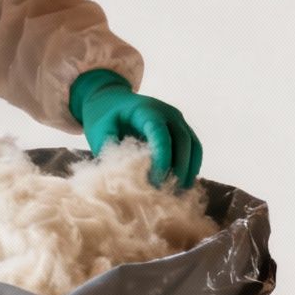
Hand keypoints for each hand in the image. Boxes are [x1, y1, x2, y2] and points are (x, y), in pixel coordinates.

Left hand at [70, 70, 202, 187]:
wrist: (112, 100)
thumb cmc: (104, 118)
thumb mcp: (100, 132)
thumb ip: (111, 152)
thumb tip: (123, 178)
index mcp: (146, 110)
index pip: (161, 134)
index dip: (162, 159)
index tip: (155, 182)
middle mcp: (168, 113)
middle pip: (183, 141)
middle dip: (178, 169)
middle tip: (168, 193)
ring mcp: (178, 120)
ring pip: (194, 146)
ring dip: (189, 171)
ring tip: (178, 194)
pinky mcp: (182, 130)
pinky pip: (194, 149)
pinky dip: (191, 167)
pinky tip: (182, 186)